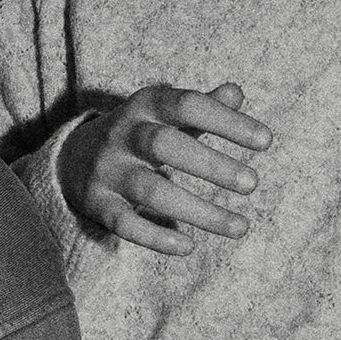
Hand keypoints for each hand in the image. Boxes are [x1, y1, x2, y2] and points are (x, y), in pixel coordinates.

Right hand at [56, 83, 268, 254]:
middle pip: (164, 144)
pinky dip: (156, 237)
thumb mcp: (167, 113)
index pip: (188, 105)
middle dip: (211, 165)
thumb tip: (236, 93)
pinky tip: (188, 246)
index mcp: (146, 105)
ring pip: (151, 191)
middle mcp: (123, 134)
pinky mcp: (97, 203)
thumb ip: (203, 105)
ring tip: (241, 227)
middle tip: (252, 184)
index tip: (266, 142)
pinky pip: (124, 223)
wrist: (74, 156)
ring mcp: (108, 170)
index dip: (227, 121)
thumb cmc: (141, 133)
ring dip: (198, 211)